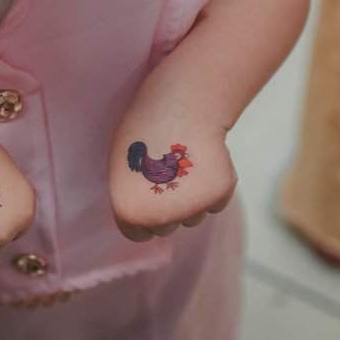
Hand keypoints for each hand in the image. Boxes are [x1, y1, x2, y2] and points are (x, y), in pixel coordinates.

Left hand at [108, 105, 236, 241]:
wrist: (179, 106)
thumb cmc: (144, 132)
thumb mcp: (120, 168)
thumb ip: (130, 198)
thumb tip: (141, 214)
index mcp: (131, 212)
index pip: (138, 234)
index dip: (143, 215)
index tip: (147, 198)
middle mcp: (162, 218)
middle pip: (166, 228)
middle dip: (167, 208)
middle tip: (167, 176)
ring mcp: (194, 209)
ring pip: (193, 216)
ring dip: (190, 199)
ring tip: (183, 165)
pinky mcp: (220, 195)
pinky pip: (215, 203)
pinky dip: (212, 188)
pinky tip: (203, 161)